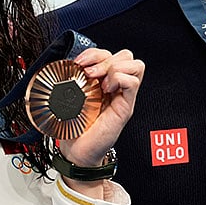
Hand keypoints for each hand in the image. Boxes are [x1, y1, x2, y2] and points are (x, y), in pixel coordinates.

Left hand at [57, 48, 143, 168]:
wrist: (76, 151)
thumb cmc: (74, 127)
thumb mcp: (70, 96)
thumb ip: (74, 79)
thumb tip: (71, 64)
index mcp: (102, 80)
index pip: (109, 53)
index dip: (94, 53)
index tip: (78, 63)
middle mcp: (115, 86)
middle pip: (126, 55)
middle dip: (105, 58)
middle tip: (90, 73)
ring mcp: (123, 95)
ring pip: (135, 65)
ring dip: (115, 67)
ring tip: (100, 82)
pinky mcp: (125, 107)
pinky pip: (133, 81)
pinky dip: (119, 79)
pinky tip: (106, 90)